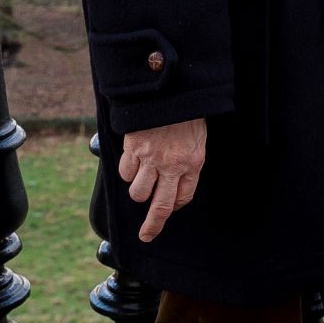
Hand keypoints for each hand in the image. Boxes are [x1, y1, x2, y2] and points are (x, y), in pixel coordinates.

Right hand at [120, 117, 206, 241]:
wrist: (171, 87)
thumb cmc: (187, 112)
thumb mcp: (198, 137)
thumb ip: (189, 161)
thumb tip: (177, 183)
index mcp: (193, 162)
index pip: (183, 197)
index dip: (175, 207)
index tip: (169, 211)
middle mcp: (172, 165)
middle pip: (160, 206)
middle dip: (152, 226)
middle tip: (147, 235)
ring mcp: (151, 158)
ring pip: (138, 192)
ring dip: (138, 191)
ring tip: (141, 181)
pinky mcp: (133, 148)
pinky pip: (125, 172)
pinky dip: (127, 171)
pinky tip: (133, 162)